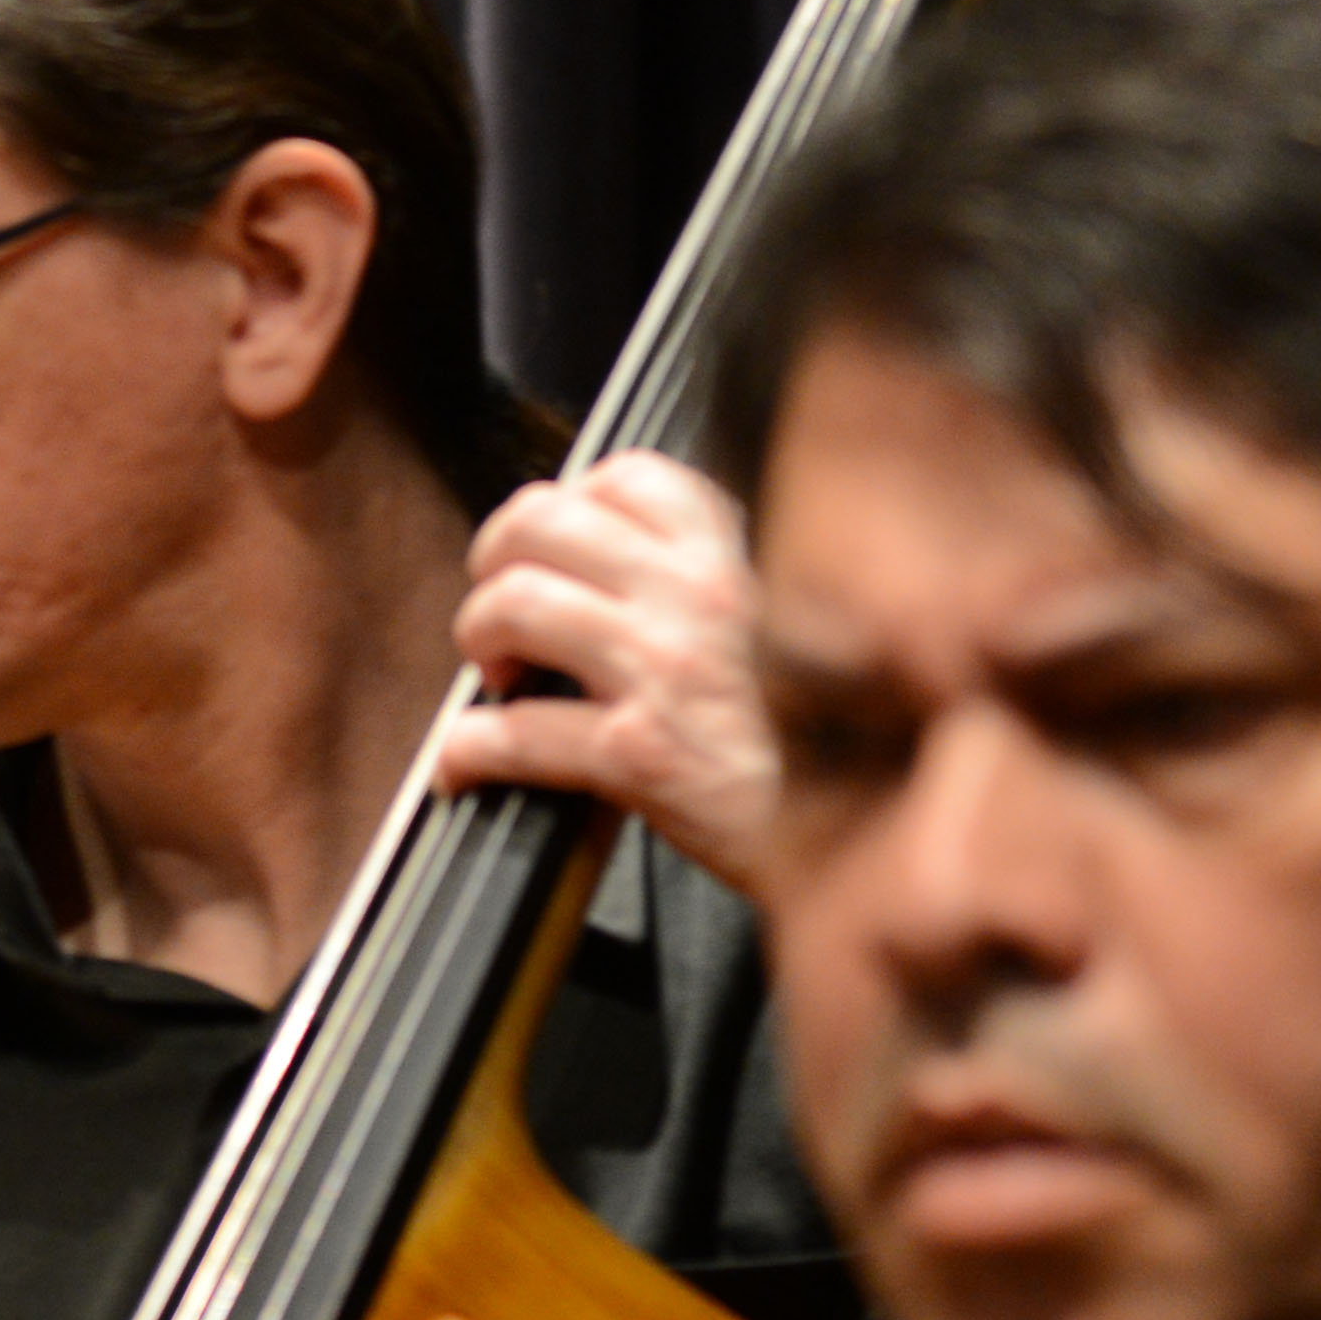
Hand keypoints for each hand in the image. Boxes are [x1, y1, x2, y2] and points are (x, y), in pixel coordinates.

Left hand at [429, 452, 773, 886]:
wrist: (854, 844)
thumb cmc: (802, 745)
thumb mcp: (776, 631)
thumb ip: (702, 586)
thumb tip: (602, 563)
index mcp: (731, 561)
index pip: (625, 475)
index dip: (568, 508)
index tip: (556, 554)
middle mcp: (700, 598)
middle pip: (542, 522)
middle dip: (493, 563)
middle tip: (502, 614)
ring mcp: (666, 671)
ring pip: (513, 605)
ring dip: (478, 642)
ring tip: (498, 680)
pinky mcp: (637, 755)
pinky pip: (512, 733)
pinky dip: (466, 751)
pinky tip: (468, 765)